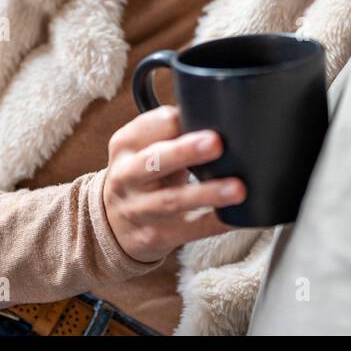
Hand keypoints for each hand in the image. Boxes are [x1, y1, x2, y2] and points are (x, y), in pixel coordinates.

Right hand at [102, 104, 246, 262]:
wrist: (113, 224)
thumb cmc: (143, 175)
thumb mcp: (143, 148)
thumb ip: (170, 132)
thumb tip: (218, 115)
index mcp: (125, 144)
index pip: (150, 125)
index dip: (178, 119)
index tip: (204, 113)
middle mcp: (127, 175)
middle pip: (154, 161)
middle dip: (185, 151)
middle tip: (216, 143)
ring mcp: (139, 209)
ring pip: (172, 200)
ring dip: (207, 194)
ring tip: (237, 188)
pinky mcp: (155, 236)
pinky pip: (188, 231)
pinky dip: (212, 224)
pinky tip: (233, 216)